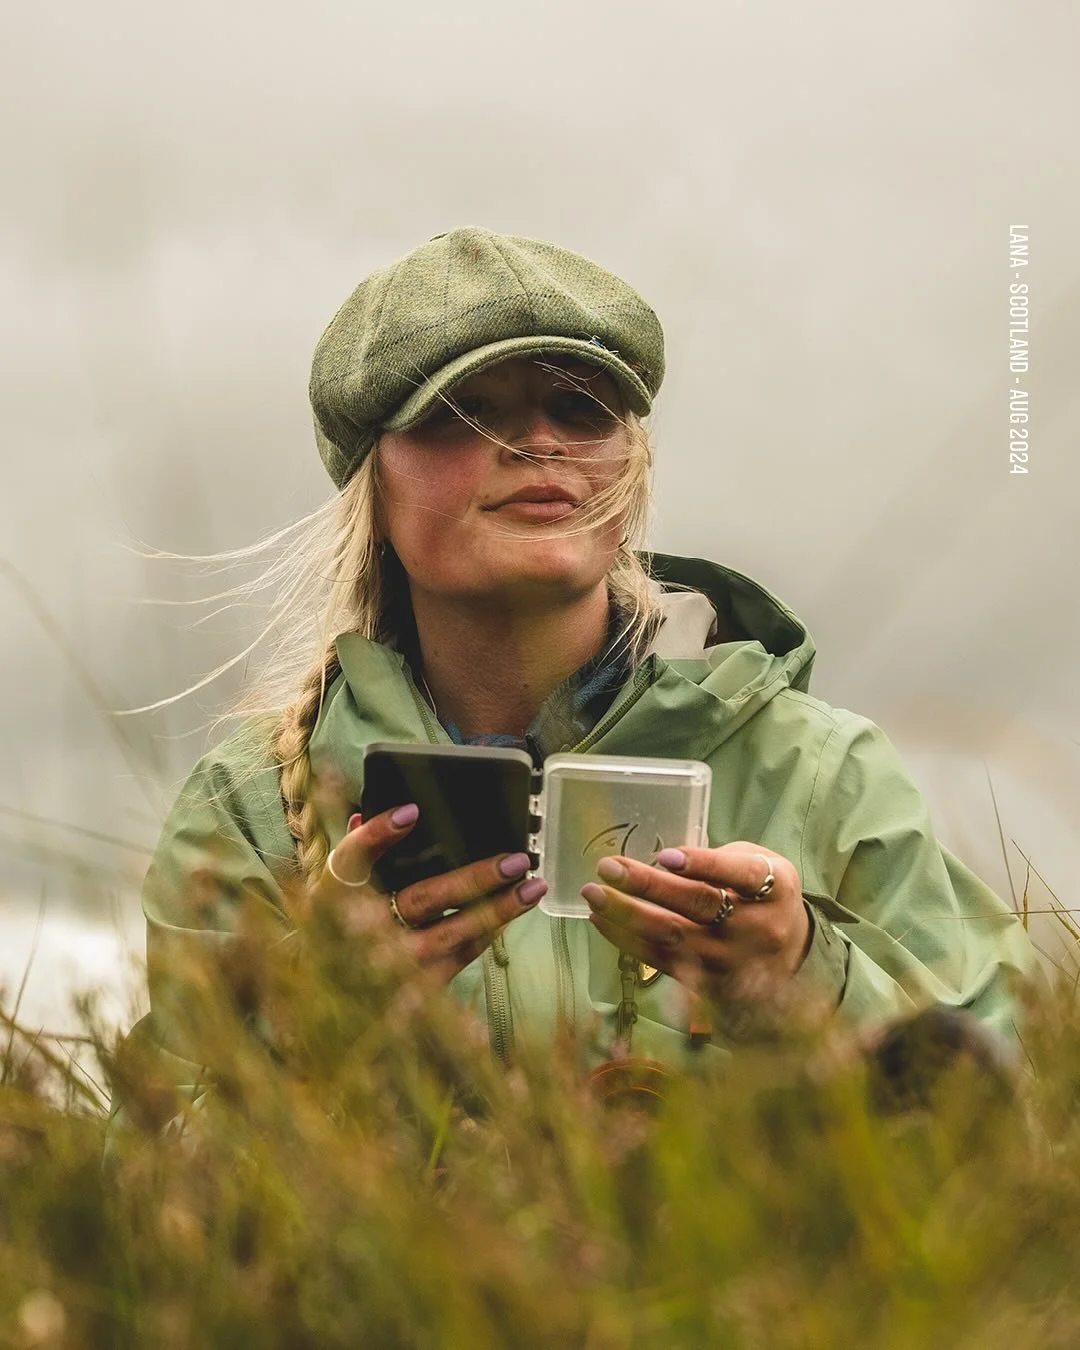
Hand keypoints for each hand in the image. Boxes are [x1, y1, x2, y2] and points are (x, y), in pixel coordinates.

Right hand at [304, 805, 547, 984]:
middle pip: (423, 899)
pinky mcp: (416, 989)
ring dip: (497, 911)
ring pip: (454, 935)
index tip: (411, 812)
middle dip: (473, 878)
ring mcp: (392, 965)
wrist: (328, 993)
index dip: (378, 835)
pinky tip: (512, 911)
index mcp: (334, 897)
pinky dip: (488, 933)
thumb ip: (359, 846)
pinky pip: (460, 957)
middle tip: (514, 860)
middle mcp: (363, 932)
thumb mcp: (339, 884)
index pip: (352, 859)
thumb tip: (389, 813)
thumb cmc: (338, 924)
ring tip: (532, 887)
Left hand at [580, 841, 810, 1005]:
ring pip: (673, 936)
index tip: (666, 856)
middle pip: (699, 904)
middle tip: (608, 867)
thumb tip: (668, 859)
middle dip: (649, 885)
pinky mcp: (707, 983)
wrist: (792, 964)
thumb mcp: (763, 869)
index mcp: (775, 889)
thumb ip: (725, 860)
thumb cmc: (765, 901)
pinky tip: (601, 919)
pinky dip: (627, 939)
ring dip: (627, 915)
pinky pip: (661, 960)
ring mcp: (731, 960)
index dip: (703, 864)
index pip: (741, 874)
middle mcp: (757, 928)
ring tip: (593, 893)